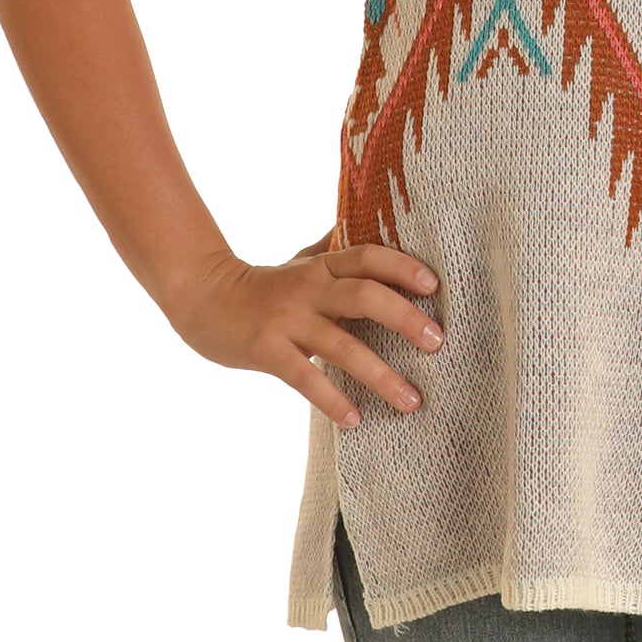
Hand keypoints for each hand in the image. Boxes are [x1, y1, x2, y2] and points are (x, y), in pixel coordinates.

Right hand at [164, 230, 444, 428]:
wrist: (202, 299)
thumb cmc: (266, 284)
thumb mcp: (302, 261)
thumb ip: (337, 249)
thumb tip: (374, 221)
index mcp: (322, 265)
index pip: (368, 257)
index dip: (402, 266)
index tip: (435, 285)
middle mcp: (308, 288)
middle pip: (363, 295)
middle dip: (404, 317)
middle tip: (438, 341)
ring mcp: (287, 320)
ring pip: (341, 345)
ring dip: (381, 375)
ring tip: (413, 400)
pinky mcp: (266, 350)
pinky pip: (304, 377)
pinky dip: (331, 400)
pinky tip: (355, 420)